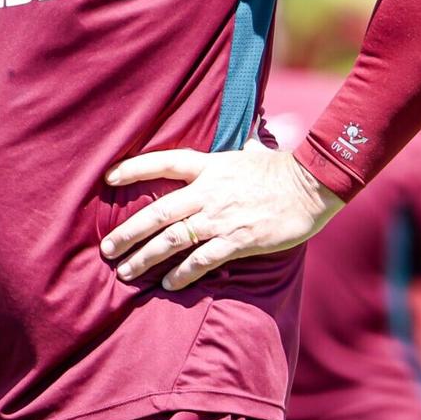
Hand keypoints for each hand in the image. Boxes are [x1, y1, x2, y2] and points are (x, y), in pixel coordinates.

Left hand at [99, 141, 344, 290]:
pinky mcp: (237, 240)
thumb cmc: (284, 170)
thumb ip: (244, 146)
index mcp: (211, 166)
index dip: (134, 169)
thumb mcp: (256, 152)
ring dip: (146, 257)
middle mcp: (208, 192)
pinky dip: (182, 274)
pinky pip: (202, 260)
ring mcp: (221, 218)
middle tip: (107, 248)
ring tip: (126, 272)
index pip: (164, 162)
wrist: (313, 186)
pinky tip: (168, 284)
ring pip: (173, 240)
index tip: (108, 177)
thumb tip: (249, 135)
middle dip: (128, 231)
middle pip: (158, 212)